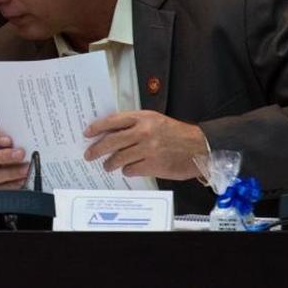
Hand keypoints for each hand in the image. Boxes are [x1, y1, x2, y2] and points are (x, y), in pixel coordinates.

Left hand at [83, 111, 206, 179]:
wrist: (199, 147)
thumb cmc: (176, 133)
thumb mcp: (155, 120)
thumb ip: (135, 124)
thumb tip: (110, 132)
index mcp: (143, 117)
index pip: (113, 121)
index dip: (97, 127)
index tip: (87, 133)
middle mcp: (144, 132)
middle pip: (111, 141)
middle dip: (96, 149)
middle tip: (89, 155)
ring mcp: (148, 149)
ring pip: (119, 158)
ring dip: (110, 163)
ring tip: (107, 165)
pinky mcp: (153, 165)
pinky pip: (130, 169)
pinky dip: (127, 170)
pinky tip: (128, 169)